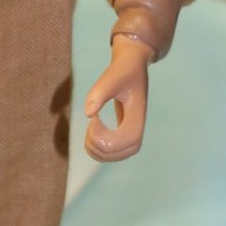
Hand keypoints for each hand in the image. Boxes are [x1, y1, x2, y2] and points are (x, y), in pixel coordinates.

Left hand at [83, 39, 150, 161]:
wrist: (131, 69)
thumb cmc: (123, 72)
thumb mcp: (111, 77)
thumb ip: (99, 93)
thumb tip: (88, 114)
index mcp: (137, 121)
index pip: (118, 144)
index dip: (100, 136)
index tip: (95, 117)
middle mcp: (136, 134)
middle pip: (111, 154)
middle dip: (93, 140)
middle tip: (93, 118)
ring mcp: (130, 139)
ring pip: (106, 157)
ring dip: (91, 144)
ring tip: (93, 121)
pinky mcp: (122, 139)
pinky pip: (106, 154)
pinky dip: (93, 145)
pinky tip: (94, 126)